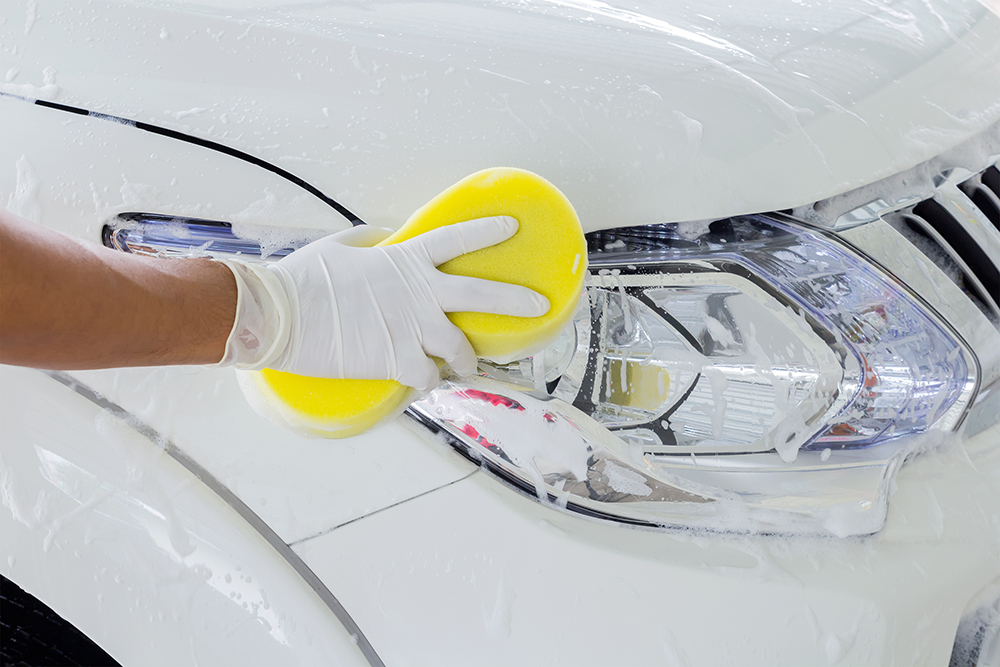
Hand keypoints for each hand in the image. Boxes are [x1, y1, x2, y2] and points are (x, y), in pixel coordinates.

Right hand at [218, 216, 548, 390]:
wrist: (282, 313)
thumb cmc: (305, 279)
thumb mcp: (341, 248)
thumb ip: (369, 240)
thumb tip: (384, 234)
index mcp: (406, 260)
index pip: (457, 239)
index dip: (487, 231)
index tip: (513, 226)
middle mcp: (419, 293)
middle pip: (481, 295)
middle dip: (517, 300)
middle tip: (540, 305)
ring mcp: (412, 327)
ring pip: (461, 348)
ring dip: (467, 360)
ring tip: (467, 368)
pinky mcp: (398, 359)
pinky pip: (429, 376)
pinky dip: (428, 380)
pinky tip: (424, 382)